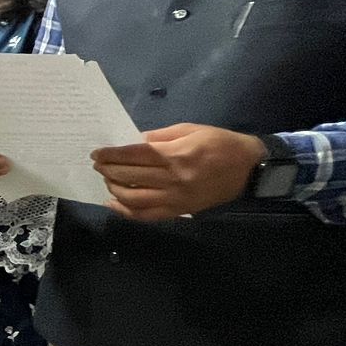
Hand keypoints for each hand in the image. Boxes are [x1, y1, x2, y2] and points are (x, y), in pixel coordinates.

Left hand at [91, 123, 264, 219]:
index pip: (134, 155)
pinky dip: (126, 211)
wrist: (249, 169)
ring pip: (133, 197)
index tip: (97, 153)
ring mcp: (175, 198)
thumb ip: (160, 137)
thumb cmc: (220, 144)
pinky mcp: (179, 210)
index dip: (112, 154)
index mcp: (176, 155)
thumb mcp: (191, 130)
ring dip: (114, 188)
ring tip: (107, 179)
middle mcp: (173, 178)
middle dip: (108, 169)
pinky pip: (147, 215)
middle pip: (130, 175)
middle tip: (98, 164)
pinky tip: (113, 203)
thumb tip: (133, 142)